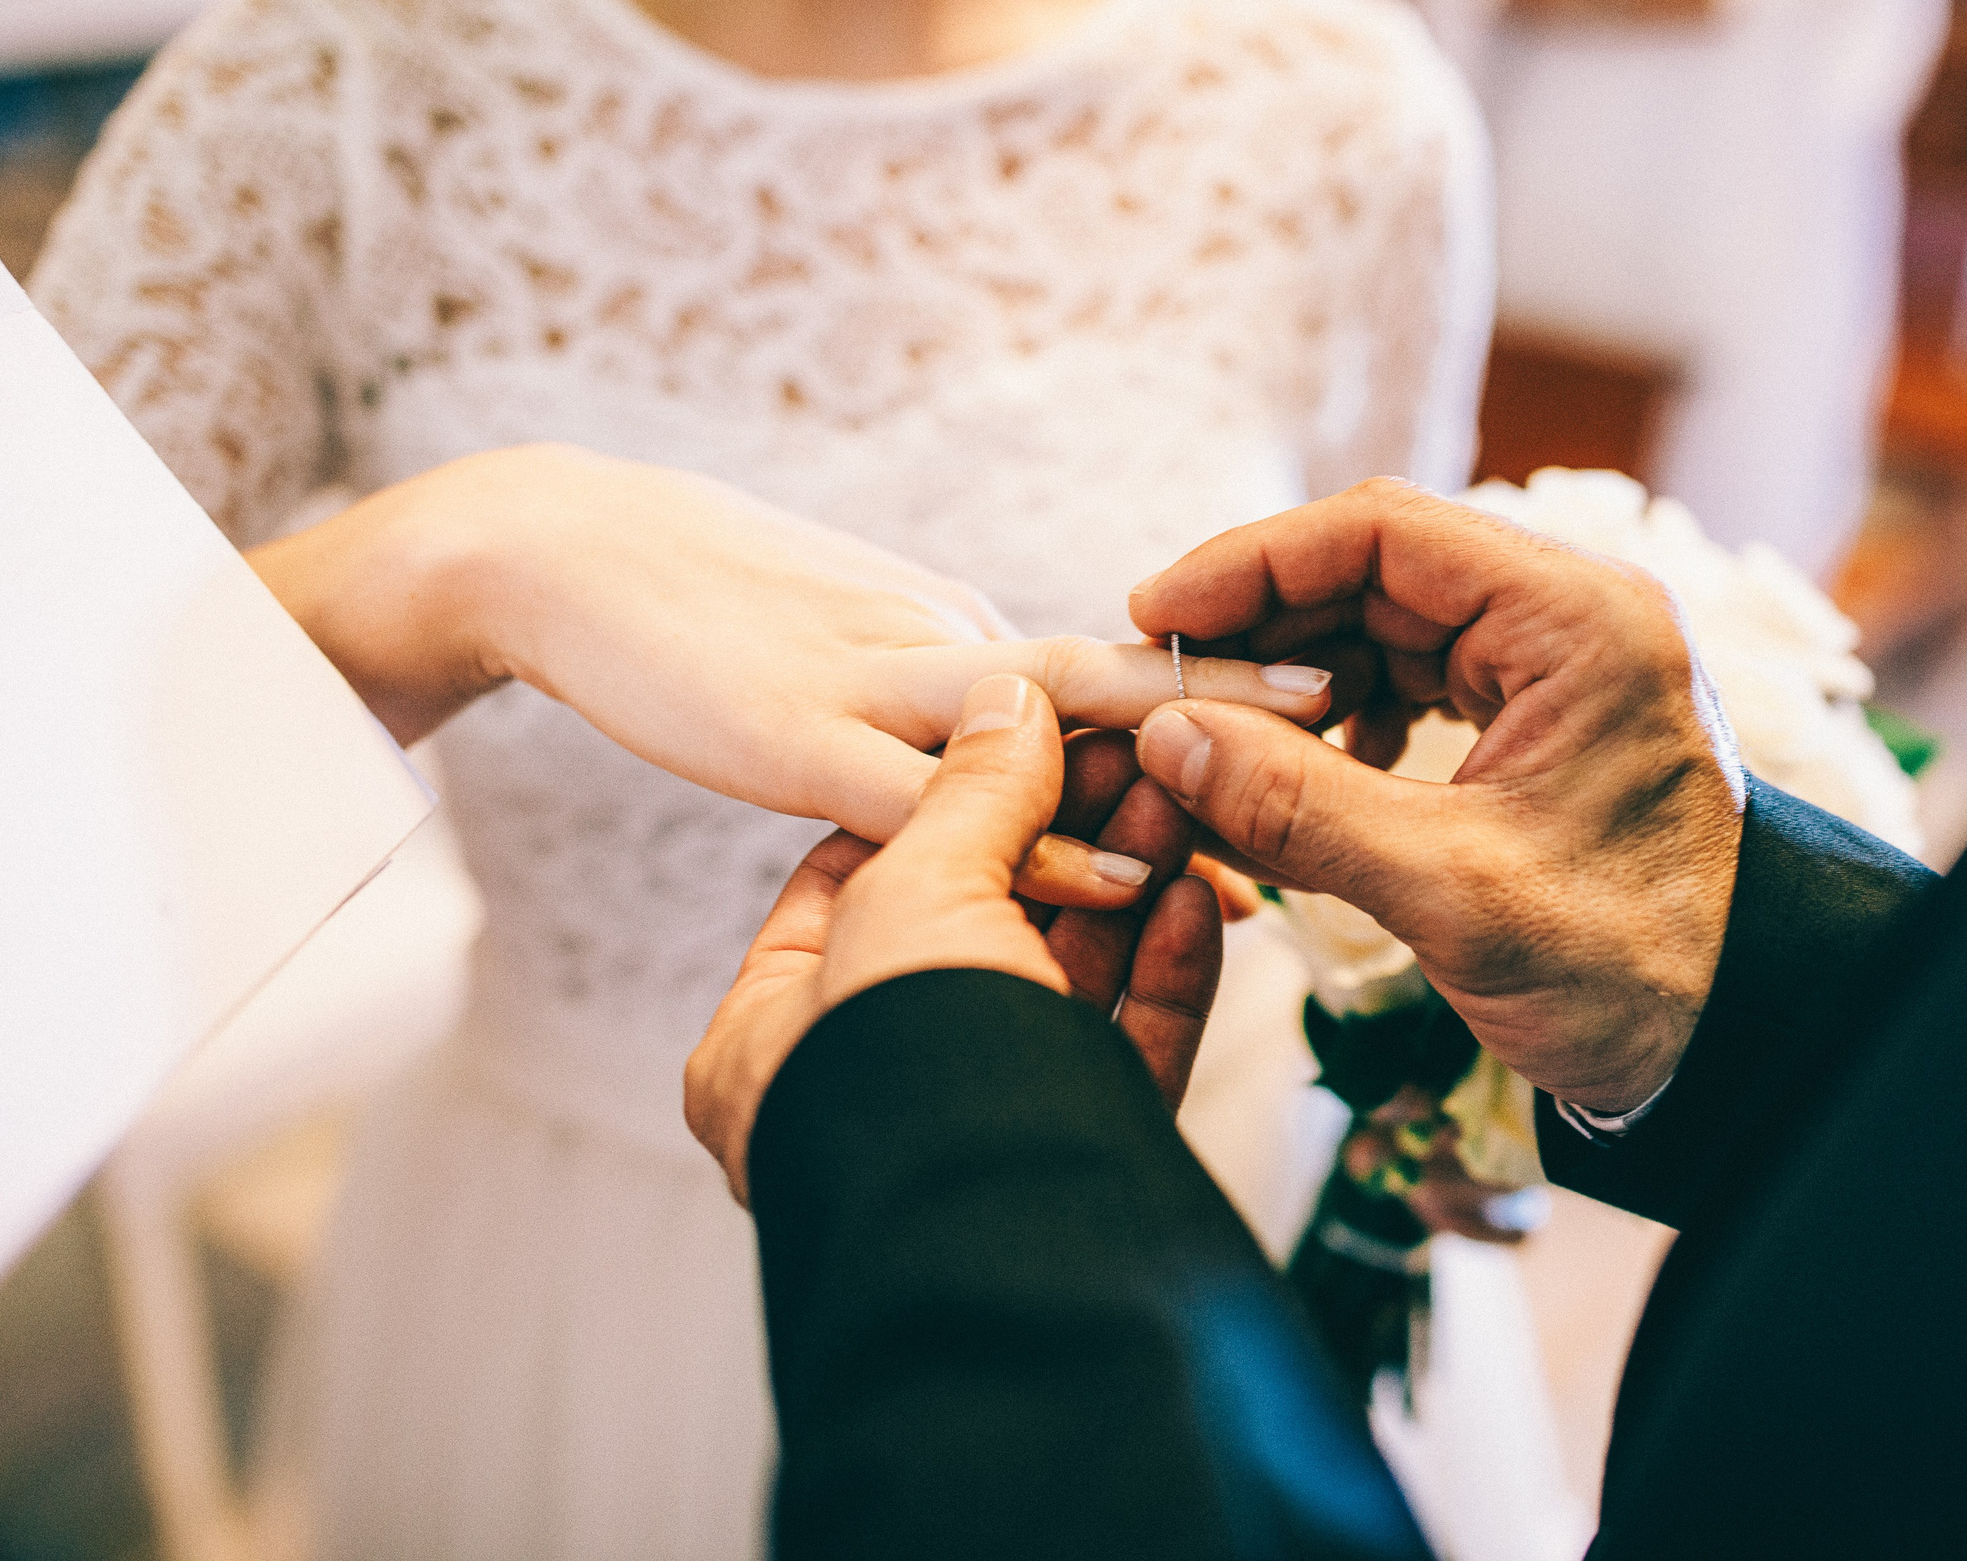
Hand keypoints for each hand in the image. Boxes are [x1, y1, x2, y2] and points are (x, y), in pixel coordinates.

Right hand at [252, 444, 1332, 905]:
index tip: (1319, 709)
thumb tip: (1003, 745)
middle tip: (1371, 702)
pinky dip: (1036, 832)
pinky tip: (1116, 866)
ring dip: (1178, 751)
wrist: (551, 551)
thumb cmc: (693, 607)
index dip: (1209, 690)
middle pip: (1120, 670)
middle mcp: (938, 640)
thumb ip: (926, 697)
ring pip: (1054, 719)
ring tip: (1301, 777)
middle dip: (1244, 692)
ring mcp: (873, 683)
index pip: (1104, 668)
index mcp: (949, 627)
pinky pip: (942, 796)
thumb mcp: (837, 641)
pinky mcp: (801, 737)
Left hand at [685, 675, 1223, 1203]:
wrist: (1003, 1266)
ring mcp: (973, 1133)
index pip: (856, 884)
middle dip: (1063, 831)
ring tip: (1178, 795)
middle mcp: (868, 1092)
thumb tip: (1013, 701)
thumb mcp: (915, 897)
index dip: (945, 795)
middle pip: (977, 926)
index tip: (1029, 730)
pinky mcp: (1074, 1166)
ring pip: (1062, 982)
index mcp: (769, 1048)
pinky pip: (1122, 1052)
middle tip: (1131, 751)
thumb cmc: (908, 1084)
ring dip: (1125, 882)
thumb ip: (969, 792)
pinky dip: (1162, 970)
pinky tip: (1196, 896)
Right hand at [1128, 478, 1745, 1116]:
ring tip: (1214, 743)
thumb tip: (1166, 738)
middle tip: (1161, 687)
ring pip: (1383, 628)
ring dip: (1291, 679)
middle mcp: (1570, 618)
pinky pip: (1411, 684)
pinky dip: (1337, 724)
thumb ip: (1301, 808)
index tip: (1155, 612)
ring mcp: (1555, 666)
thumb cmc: (1631, 967)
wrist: (1738, 1037)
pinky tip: (1293, 779)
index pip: (1382, 531)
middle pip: (1374, 570)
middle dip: (1259, 626)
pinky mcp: (1537, 720)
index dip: (1253, 562)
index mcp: (1578, 620)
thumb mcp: (1452, 891)